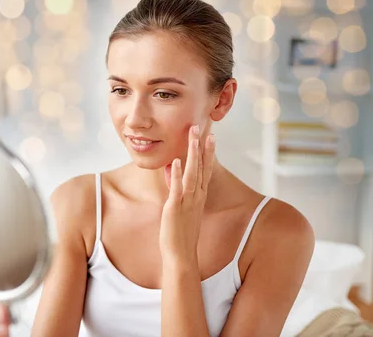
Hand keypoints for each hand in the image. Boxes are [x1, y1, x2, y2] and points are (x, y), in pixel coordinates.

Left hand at [159, 125, 215, 265]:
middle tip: (200, 127)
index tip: (210, 135)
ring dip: (192, 154)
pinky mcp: (175, 208)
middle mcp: (196, 196)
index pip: (205, 169)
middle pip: (201, 167)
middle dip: (200, 146)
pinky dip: (177, 175)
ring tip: (192, 137)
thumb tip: (172, 171)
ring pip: (192, 173)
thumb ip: (178, 189)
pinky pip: (177, 189)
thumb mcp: (181, 207)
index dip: (208, 152)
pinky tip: (175, 161)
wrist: (181, 255)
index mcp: (199, 196)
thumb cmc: (180, 232)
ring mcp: (187, 202)